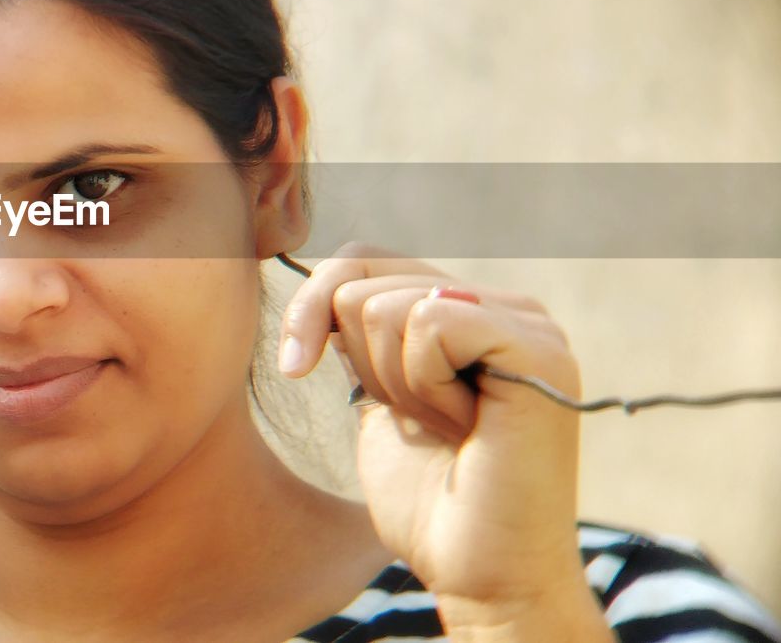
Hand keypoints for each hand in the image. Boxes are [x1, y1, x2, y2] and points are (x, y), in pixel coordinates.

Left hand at [277, 242, 588, 609]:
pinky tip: (466, 427)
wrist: (481, 576)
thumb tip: (324, 281)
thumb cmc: (429, 501)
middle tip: (420, 421)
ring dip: (395, 385)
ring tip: (448, 428)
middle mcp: (508, 305)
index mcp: (472, 310)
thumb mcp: (378, 395)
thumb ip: (364, 334)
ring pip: (386, 305)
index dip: (313, 307)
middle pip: (363, 277)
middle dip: (362, 364)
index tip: (297, 368)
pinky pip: (429, 323)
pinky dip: (424, 386)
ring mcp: (529, 323)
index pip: (362, 259)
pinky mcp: (537, 347)